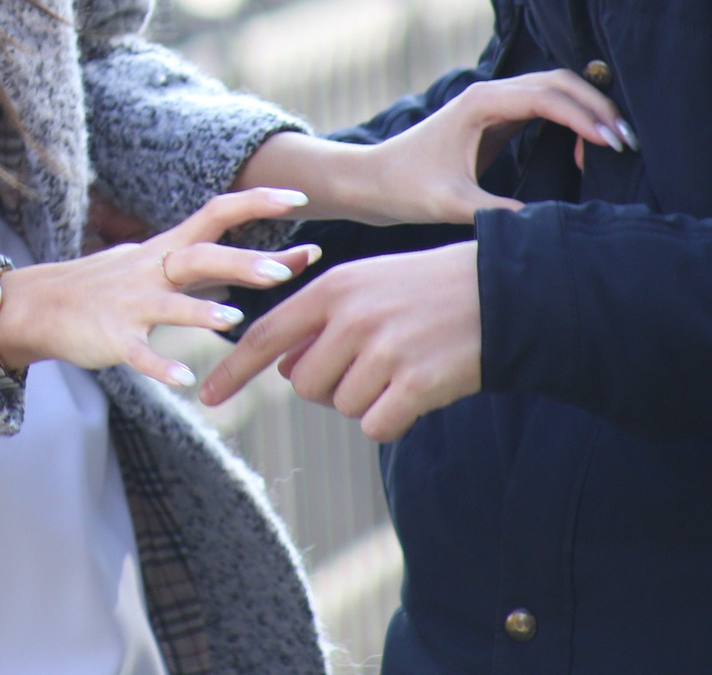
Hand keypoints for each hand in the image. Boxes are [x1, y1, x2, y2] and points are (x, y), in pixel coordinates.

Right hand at [0, 188, 321, 385]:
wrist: (40, 304)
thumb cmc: (116, 285)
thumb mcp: (165, 264)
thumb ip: (221, 266)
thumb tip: (286, 261)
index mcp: (168, 248)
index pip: (216, 212)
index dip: (256, 202)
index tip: (299, 198)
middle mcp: (151, 269)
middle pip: (200, 257)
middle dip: (240, 263)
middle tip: (283, 272)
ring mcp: (130, 303)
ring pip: (169, 305)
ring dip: (200, 313)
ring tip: (233, 323)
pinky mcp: (111, 337)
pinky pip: (138, 353)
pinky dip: (160, 366)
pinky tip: (185, 379)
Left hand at [198, 240, 481, 442]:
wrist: (504, 291)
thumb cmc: (428, 289)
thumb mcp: (368, 286)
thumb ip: (321, 321)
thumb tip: (286, 370)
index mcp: (332, 288)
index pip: (265, 335)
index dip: (233, 371)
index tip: (206, 397)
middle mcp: (351, 318)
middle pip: (305, 385)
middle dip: (329, 386)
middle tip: (372, 365)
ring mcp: (384, 351)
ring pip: (343, 406)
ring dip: (369, 399)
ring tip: (403, 366)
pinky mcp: (416, 383)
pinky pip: (377, 425)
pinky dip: (394, 419)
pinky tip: (419, 391)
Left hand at [355, 69, 628, 225]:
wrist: (371, 182)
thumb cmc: (405, 188)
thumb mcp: (451, 205)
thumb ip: (497, 214)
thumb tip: (546, 224)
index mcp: (480, 103)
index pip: (547, 97)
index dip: (585, 117)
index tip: (613, 145)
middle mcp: (489, 94)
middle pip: (559, 83)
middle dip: (597, 107)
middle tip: (628, 144)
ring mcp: (493, 104)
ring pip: (555, 92)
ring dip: (588, 111)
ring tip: (616, 147)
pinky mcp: (496, 120)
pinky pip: (545, 109)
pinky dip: (573, 121)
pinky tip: (590, 151)